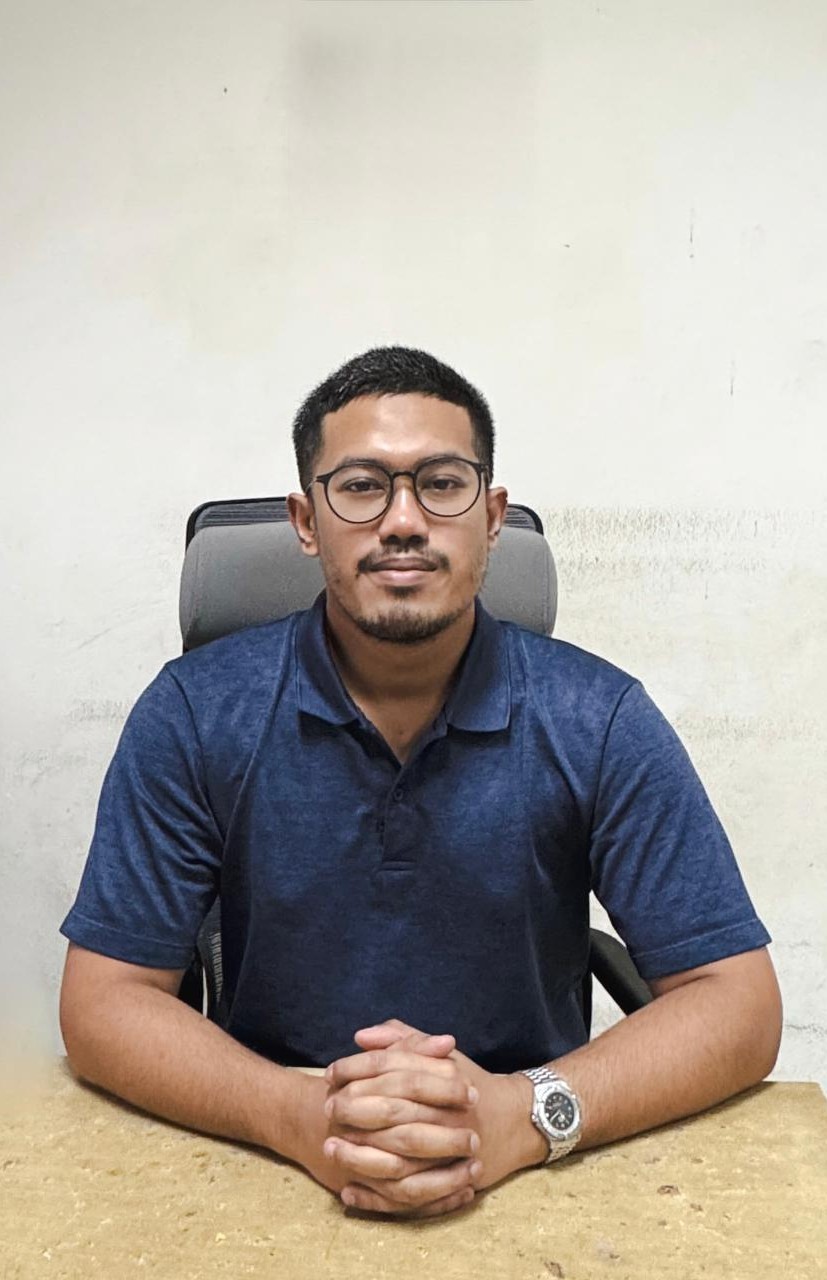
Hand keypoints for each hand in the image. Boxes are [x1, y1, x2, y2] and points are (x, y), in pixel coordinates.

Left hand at [324, 1019, 536, 1215]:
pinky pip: (407, 1196)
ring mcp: (448, 1153)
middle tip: (325, 1109)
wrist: (514, 1122)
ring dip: (359, 1157)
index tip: (330, 1073)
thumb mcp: (441, 1055)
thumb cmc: (468, 1083)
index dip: (358, 1070)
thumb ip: (402, 1039)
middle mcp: (446, 1115)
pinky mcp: (448, 1182)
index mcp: (442, 1079)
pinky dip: (376, 1197)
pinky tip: (348, 1191)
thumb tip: (361, 1037)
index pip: (393, 1071)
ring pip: (399, 1159)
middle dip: (354, 1112)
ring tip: (330, 1149)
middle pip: (393, 1114)